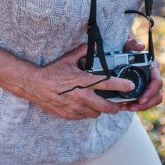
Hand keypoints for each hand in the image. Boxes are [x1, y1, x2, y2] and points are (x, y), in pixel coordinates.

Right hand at [17, 44, 137, 120]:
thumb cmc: (51, 72)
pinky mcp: (68, 115)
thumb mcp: (68, 59)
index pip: (107, 83)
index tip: (130, 86)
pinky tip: (84, 106)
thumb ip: (83, 51)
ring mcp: (74, 108)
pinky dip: (86, 113)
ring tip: (98, 104)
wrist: (34, 85)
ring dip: (99, 110)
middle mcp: (81, 96)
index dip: (121, 85)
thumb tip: (94, 46)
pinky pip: (83, 117)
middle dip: (115, 107)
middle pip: (106, 107)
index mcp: (82, 81)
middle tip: (117, 104)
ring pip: (96, 114)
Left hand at [117, 38, 164, 111]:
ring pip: (152, 100)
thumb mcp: (128, 45)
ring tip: (127, 108)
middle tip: (131, 107)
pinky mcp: (144, 91)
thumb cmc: (128, 48)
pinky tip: (125, 107)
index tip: (140, 99)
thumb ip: (133, 44)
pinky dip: (136, 106)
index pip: (157, 82)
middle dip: (145, 104)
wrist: (124, 53)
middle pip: (157, 95)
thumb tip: (140, 46)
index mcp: (153, 68)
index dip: (150, 92)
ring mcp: (150, 85)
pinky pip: (145, 102)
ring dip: (141, 107)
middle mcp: (154, 77)